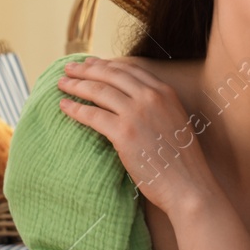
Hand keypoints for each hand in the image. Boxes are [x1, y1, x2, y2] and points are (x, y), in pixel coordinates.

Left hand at [56, 57, 217, 215]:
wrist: (188, 185)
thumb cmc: (181, 162)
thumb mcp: (175, 122)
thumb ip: (157, 108)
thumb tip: (133, 103)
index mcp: (165, 92)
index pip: (129, 70)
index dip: (106, 65)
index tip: (90, 64)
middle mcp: (152, 97)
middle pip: (111, 75)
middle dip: (86, 70)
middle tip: (68, 69)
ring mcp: (137, 113)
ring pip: (99, 91)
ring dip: (76, 86)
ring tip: (61, 85)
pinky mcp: (124, 133)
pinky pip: (93, 115)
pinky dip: (75, 109)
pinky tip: (63, 107)